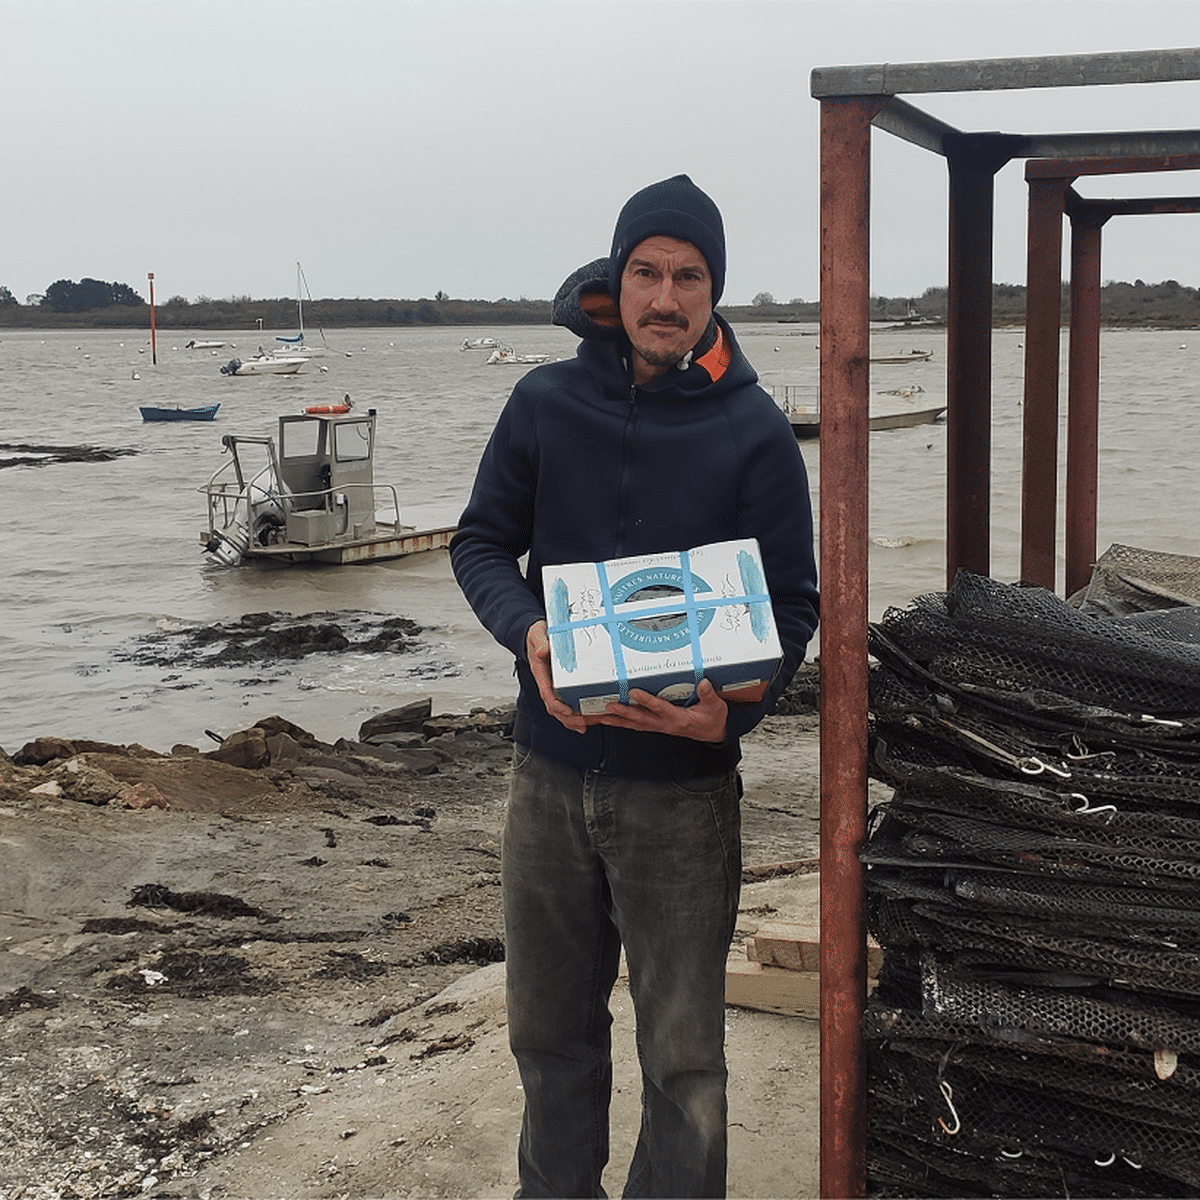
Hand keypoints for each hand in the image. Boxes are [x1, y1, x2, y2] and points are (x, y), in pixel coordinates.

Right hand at [525, 619, 592, 733]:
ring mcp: (553, 685)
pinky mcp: (560, 684)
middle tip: (583, 724)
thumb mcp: (537, 635)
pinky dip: (576, 713)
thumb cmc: (535, 636)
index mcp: (540, 673)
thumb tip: (543, 651)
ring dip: (573, 720)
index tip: (568, 711)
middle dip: (568, 719)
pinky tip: (588, 718)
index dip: (557, 705)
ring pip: (561, 709)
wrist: (534, 634)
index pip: (547, 694)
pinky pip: (566, 702)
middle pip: (555, 707)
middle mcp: (546, 682)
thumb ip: (540, 642)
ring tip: (588, 725)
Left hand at [596, 678, 728, 743]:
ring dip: (619, 721)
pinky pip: (639, 725)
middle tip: (609, 707)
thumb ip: (708, 695)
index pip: (660, 708)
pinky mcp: (659, 727)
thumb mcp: (715, 706)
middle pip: (642, 719)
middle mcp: (667, 725)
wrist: (715, 733)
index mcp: (680, 719)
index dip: (647, 701)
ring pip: (637, 724)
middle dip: (624, 713)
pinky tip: (614, 721)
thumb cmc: (713, 719)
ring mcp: (661, 727)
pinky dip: (625, 723)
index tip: (634, 692)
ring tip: (603, 717)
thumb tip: (702, 683)